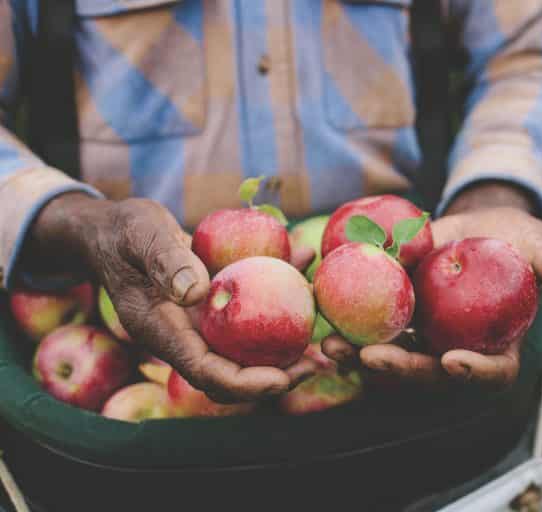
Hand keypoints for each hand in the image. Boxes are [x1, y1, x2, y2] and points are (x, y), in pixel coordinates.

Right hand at [29, 193, 316, 401]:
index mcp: (162, 331)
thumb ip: (165, 260)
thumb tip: (197, 292)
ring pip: (246, 348)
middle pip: (232, 373)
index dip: (245, 383)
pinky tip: (304, 262)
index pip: (205, 372)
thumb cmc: (122, 232)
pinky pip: (250, 310)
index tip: (281, 380)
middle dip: (275, 377)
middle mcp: (185, 335)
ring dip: (286, 346)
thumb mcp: (139, 234)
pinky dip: (279, 294)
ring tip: (323, 338)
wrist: (113, 232)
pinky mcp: (215, 304)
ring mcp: (201, 323)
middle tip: (316, 363)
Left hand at [323, 183, 541, 388]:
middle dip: (400, 370)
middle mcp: (455, 352)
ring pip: (390, 358)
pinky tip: (319, 317)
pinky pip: (368, 331)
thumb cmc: (511, 238)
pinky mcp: (392, 322)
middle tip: (372, 357)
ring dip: (359, 356)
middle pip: (428, 374)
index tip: (453, 362)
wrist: (472, 228)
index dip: (475, 372)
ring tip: (330, 343)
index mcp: (496, 345)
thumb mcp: (534, 242)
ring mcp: (421, 340)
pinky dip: (344, 327)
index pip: (492, 370)